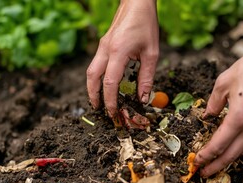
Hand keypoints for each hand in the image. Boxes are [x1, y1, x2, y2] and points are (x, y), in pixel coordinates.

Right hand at [86, 0, 158, 116]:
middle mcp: (106, 49)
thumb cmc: (146, 24)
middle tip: (99, 110)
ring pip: (90, 71)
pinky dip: (96, 78)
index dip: (110, 100)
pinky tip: (103, 84)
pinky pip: (95, 64)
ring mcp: (102, 46)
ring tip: (98, 100)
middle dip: (94, 96)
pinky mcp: (103, 44)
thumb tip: (143, 98)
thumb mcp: (152, 53)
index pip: (109, 83)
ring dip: (92, 88)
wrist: (137, 2)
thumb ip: (146, 77)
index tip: (114, 112)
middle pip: (92, 78)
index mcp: (118, 52)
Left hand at [194, 43, 242, 176]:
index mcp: (238, 117)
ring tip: (217, 165)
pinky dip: (240, 150)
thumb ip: (213, 104)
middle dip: (216, 166)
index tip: (196, 162)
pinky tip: (233, 150)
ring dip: (228, 160)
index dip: (206, 155)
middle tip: (203, 173)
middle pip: (231, 154)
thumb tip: (207, 116)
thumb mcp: (222, 83)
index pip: (218, 144)